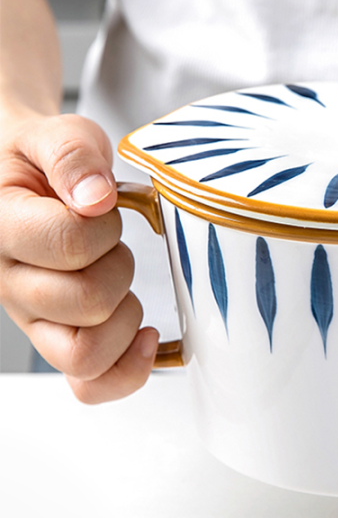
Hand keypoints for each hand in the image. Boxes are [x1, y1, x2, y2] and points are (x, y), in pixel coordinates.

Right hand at [0, 113, 158, 401]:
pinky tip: (144, 336)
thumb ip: (73, 155)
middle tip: (111, 242)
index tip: (103, 206)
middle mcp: (8, 284)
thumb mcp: (56, 134)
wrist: (22, 182)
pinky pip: (90, 383)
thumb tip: (96, 199)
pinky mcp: (58, 340)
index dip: (105, 226)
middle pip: (87, 303)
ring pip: (88, 353)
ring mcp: (32, 320)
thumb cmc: (42, 161)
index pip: (69, 243)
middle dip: (119, 266)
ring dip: (124, 314)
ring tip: (118, 279)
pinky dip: (125, 369)